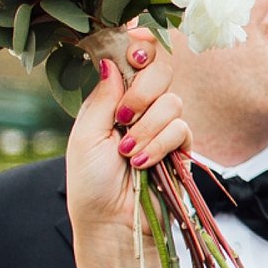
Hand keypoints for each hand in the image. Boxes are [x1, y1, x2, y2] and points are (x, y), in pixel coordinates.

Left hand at [67, 30, 187, 246]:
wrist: (113, 221)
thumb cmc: (90, 182)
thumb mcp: (85, 136)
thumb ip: (102, 98)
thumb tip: (110, 59)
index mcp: (113, 99)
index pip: (132, 60)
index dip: (139, 47)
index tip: (135, 50)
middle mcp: (140, 108)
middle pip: (160, 70)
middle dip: (144, 90)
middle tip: (125, 114)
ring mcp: (162, 127)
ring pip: (172, 102)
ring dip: (147, 129)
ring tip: (127, 153)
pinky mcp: (181, 148)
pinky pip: (182, 129)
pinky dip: (159, 145)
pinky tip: (142, 162)